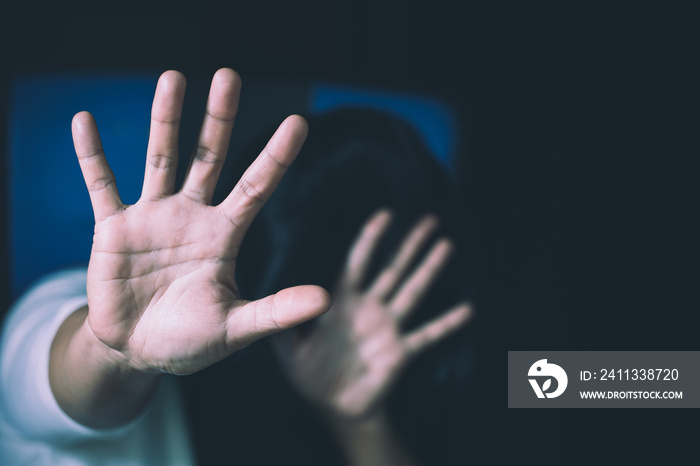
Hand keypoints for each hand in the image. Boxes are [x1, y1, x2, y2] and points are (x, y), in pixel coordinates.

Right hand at [73, 68, 329, 375]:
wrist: (138, 352)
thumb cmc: (191, 341)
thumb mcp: (235, 327)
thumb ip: (275, 311)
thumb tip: (324, 300)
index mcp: (224, 236)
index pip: (256, 187)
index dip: (276, 156)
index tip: (299, 122)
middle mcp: (192, 216)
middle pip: (209, 157)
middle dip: (219, 119)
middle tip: (229, 76)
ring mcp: (153, 217)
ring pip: (160, 158)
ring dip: (165, 120)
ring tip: (173, 78)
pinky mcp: (114, 228)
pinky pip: (101, 185)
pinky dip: (91, 156)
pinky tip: (84, 122)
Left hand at [273, 210, 471, 420]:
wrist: (335, 409)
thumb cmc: (311, 377)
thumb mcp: (291, 354)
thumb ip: (282, 331)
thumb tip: (270, 308)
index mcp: (343, 303)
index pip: (358, 263)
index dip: (370, 240)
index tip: (385, 216)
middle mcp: (369, 308)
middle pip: (393, 270)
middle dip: (410, 245)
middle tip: (429, 219)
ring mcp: (388, 328)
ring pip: (413, 292)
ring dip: (429, 270)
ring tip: (446, 245)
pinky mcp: (401, 352)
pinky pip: (427, 335)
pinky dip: (446, 324)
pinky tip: (467, 310)